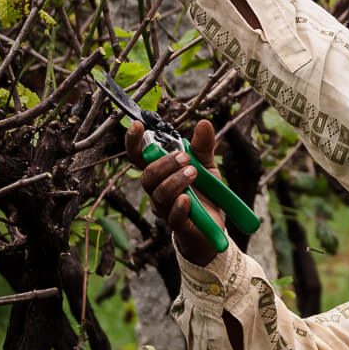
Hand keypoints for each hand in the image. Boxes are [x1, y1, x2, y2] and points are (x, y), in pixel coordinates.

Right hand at [126, 119, 224, 265]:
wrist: (215, 225)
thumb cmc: (205, 193)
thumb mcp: (207, 165)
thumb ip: (203, 146)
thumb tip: (204, 124)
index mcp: (161, 172)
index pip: (139, 157)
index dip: (133, 142)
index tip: (137, 125)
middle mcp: (158, 190)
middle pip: (147, 176)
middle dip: (164, 164)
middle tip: (185, 157)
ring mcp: (166, 209)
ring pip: (159, 194)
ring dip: (175, 181)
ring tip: (194, 172)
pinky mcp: (179, 225)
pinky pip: (172, 217)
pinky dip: (179, 207)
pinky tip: (187, 199)